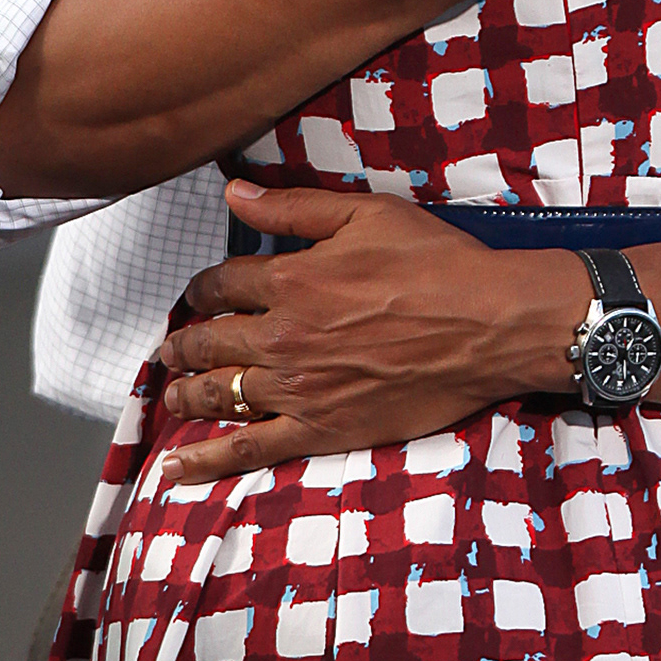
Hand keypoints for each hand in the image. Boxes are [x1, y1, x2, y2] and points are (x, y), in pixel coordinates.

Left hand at [155, 185, 587, 481]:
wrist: (488, 325)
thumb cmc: (437, 264)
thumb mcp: (366, 215)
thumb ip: (293, 208)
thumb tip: (235, 193)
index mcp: (290, 281)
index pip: (222, 283)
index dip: (203, 287)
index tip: (199, 293)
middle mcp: (283, 337)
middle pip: (210, 342)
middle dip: (184, 343)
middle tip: (171, 348)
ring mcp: (298, 389)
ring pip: (220, 394)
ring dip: (186, 394)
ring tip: (173, 395)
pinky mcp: (321, 429)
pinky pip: (249, 448)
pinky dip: (206, 460)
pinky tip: (176, 468)